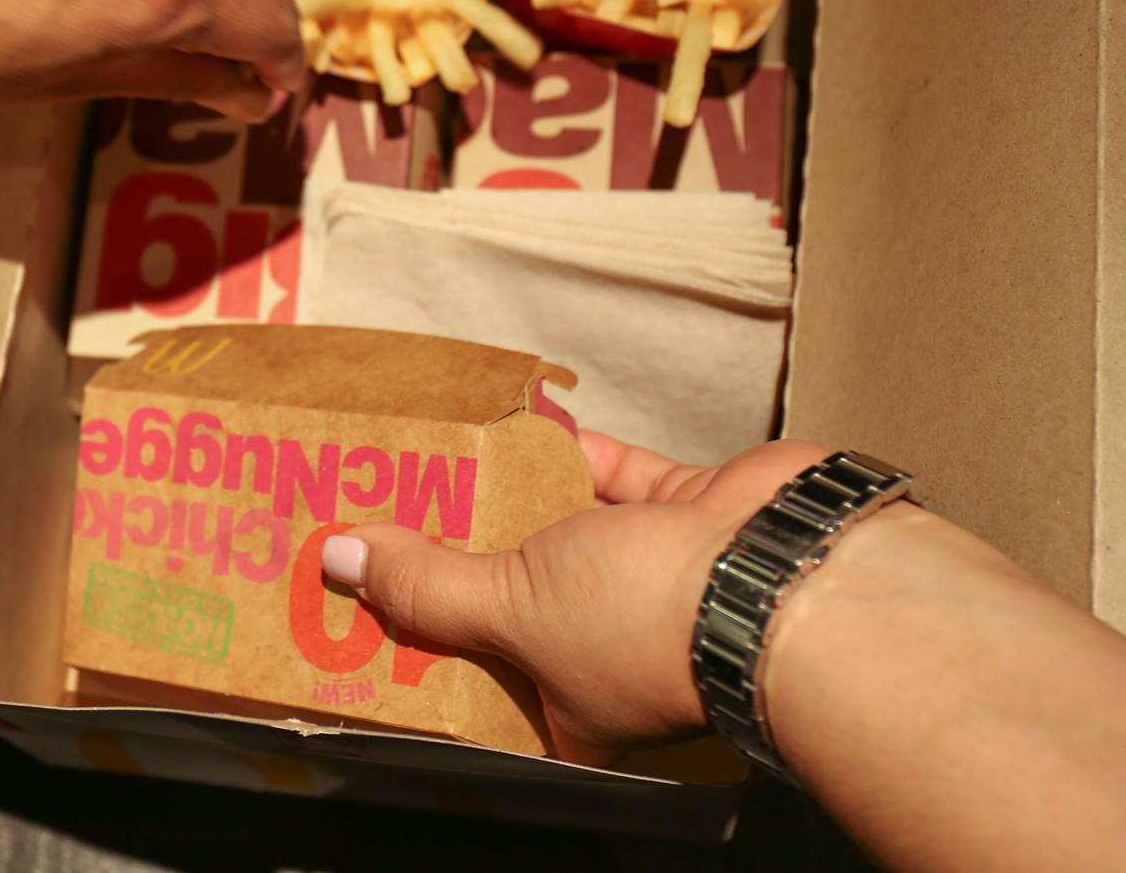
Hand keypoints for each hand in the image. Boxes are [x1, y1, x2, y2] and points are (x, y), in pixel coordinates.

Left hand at [324, 431, 831, 764]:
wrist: (780, 570)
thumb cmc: (651, 625)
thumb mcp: (512, 609)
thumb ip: (429, 584)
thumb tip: (345, 561)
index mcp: (569, 709)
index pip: (475, 680)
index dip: (420, 642)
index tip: (359, 600)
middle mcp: (609, 650)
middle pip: (511, 599)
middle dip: (454, 554)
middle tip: (384, 510)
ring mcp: (649, 577)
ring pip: (559, 529)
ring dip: (505, 492)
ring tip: (434, 456)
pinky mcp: (684, 512)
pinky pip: (612, 473)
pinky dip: (571, 447)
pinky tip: (518, 418)